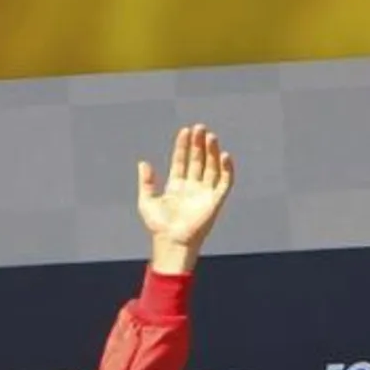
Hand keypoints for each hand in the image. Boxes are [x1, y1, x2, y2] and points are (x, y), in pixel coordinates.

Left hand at [137, 124, 234, 273]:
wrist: (171, 242)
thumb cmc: (159, 225)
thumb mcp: (147, 201)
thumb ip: (146, 182)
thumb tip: (143, 162)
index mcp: (176, 185)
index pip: (182, 160)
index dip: (183, 146)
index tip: (185, 131)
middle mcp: (192, 187)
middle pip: (198, 160)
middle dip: (199, 144)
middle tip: (200, 128)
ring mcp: (205, 193)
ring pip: (211, 167)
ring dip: (212, 152)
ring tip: (210, 136)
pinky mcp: (215, 201)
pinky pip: (224, 182)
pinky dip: (226, 169)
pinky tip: (224, 155)